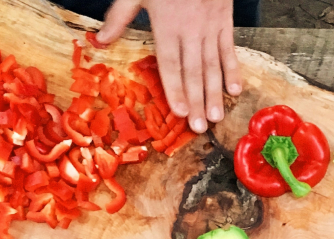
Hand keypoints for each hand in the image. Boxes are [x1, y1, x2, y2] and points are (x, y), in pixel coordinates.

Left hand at [97, 0, 242, 133]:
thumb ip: (120, 16)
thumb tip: (99, 41)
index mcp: (167, 24)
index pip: (171, 63)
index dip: (175, 89)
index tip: (179, 112)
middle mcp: (190, 30)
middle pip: (193, 71)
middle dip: (196, 100)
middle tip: (199, 126)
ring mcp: (210, 27)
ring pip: (212, 65)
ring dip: (215, 93)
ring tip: (215, 116)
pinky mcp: (225, 22)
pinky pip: (229, 50)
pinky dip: (233, 70)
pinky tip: (234, 90)